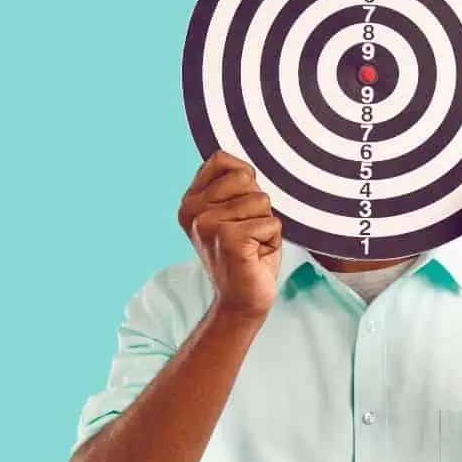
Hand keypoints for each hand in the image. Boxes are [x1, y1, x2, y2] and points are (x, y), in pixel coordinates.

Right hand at [178, 152, 282, 320]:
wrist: (242, 302)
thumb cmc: (246, 255)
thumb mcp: (234, 212)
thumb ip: (232, 185)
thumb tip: (244, 166)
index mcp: (190, 201)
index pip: (221, 160)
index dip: (243, 181)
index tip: (238, 212)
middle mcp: (193, 210)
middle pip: (246, 178)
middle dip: (258, 206)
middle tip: (247, 234)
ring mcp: (208, 224)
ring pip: (262, 201)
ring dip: (266, 225)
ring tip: (251, 246)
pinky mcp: (228, 238)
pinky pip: (271, 222)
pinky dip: (272, 241)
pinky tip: (255, 257)